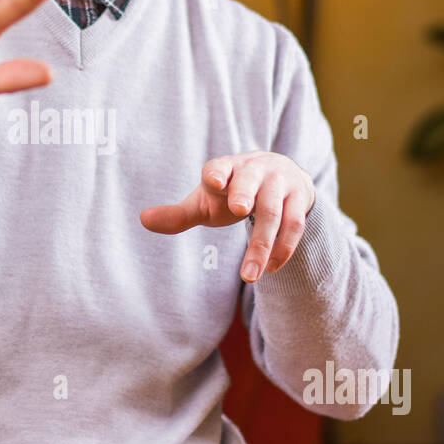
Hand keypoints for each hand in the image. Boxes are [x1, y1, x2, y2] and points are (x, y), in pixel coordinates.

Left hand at [140, 151, 315, 280]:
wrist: (283, 176)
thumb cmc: (233, 191)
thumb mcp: (206, 201)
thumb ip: (178, 214)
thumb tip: (143, 220)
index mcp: (226, 168)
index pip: (219, 167)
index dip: (216, 173)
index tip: (212, 182)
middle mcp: (255, 170)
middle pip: (250, 182)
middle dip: (244, 194)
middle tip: (238, 210)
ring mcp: (280, 183)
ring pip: (273, 213)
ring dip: (262, 244)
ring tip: (248, 276)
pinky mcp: (299, 199)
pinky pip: (294, 225)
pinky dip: (283, 248)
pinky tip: (270, 269)